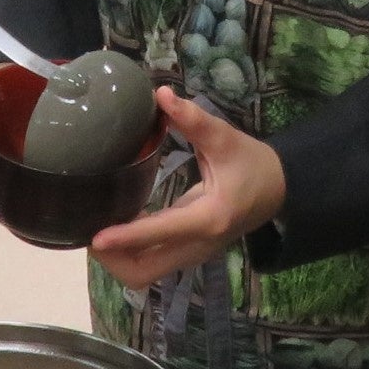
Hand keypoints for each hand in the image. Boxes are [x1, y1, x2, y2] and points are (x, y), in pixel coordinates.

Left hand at [89, 88, 282, 288]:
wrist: (278, 190)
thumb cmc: (252, 163)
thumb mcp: (226, 138)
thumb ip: (194, 119)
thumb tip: (161, 94)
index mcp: (209, 218)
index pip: (161, 233)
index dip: (127, 236)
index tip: (96, 238)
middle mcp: (198, 245)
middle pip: (144, 271)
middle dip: (113, 258)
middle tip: (90, 227)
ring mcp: (192, 254)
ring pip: (144, 274)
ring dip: (117, 258)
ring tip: (98, 225)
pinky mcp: (187, 252)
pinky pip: (150, 263)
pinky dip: (128, 252)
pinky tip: (116, 224)